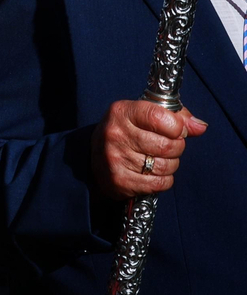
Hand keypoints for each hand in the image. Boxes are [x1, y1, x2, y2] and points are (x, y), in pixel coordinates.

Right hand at [91, 99, 207, 199]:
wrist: (94, 155)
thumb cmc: (127, 131)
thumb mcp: (144, 114)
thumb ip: (175, 117)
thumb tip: (200, 127)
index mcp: (121, 112)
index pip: (161, 118)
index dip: (178, 127)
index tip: (176, 130)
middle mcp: (115, 134)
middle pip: (168, 145)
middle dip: (176, 148)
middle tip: (167, 147)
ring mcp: (116, 158)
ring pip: (166, 166)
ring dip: (170, 165)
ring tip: (157, 159)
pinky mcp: (120, 181)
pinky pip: (160, 183)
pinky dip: (163, 180)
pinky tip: (152, 173)